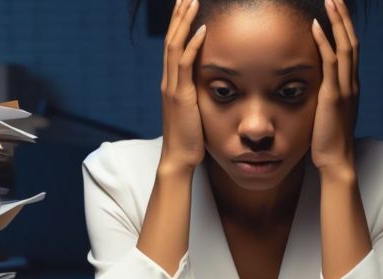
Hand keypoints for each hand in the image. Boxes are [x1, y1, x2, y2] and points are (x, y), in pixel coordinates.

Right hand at [160, 0, 206, 171]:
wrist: (179, 158)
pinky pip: (185, 64)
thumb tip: (214, 86)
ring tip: (191, 1)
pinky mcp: (180, 95)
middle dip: (178, 15)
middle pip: (171, 38)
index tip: (185, 6)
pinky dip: (193, 44)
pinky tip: (203, 29)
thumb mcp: (195, 111)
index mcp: (171, 83)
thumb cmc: (190, 138)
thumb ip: (199, 95)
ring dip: (184, 22)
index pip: (173, 45)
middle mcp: (168, 80)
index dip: (178, 25)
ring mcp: (172, 86)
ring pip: (174, 45)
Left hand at [310, 0, 359, 173]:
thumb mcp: (328, 114)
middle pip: (351, 40)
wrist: (337, 162)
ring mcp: (345, 88)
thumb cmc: (329, 142)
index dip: (345, 27)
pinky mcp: (333, 96)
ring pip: (345, 46)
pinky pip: (330, 63)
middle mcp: (352, 83)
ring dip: (337, 21)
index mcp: (351, 86)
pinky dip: (324, 42)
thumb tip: (315, 90)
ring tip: (330, 0)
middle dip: (344, 16)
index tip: (338, 10)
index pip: (351, 49)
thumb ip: (325, 98)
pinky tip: (316, 26)